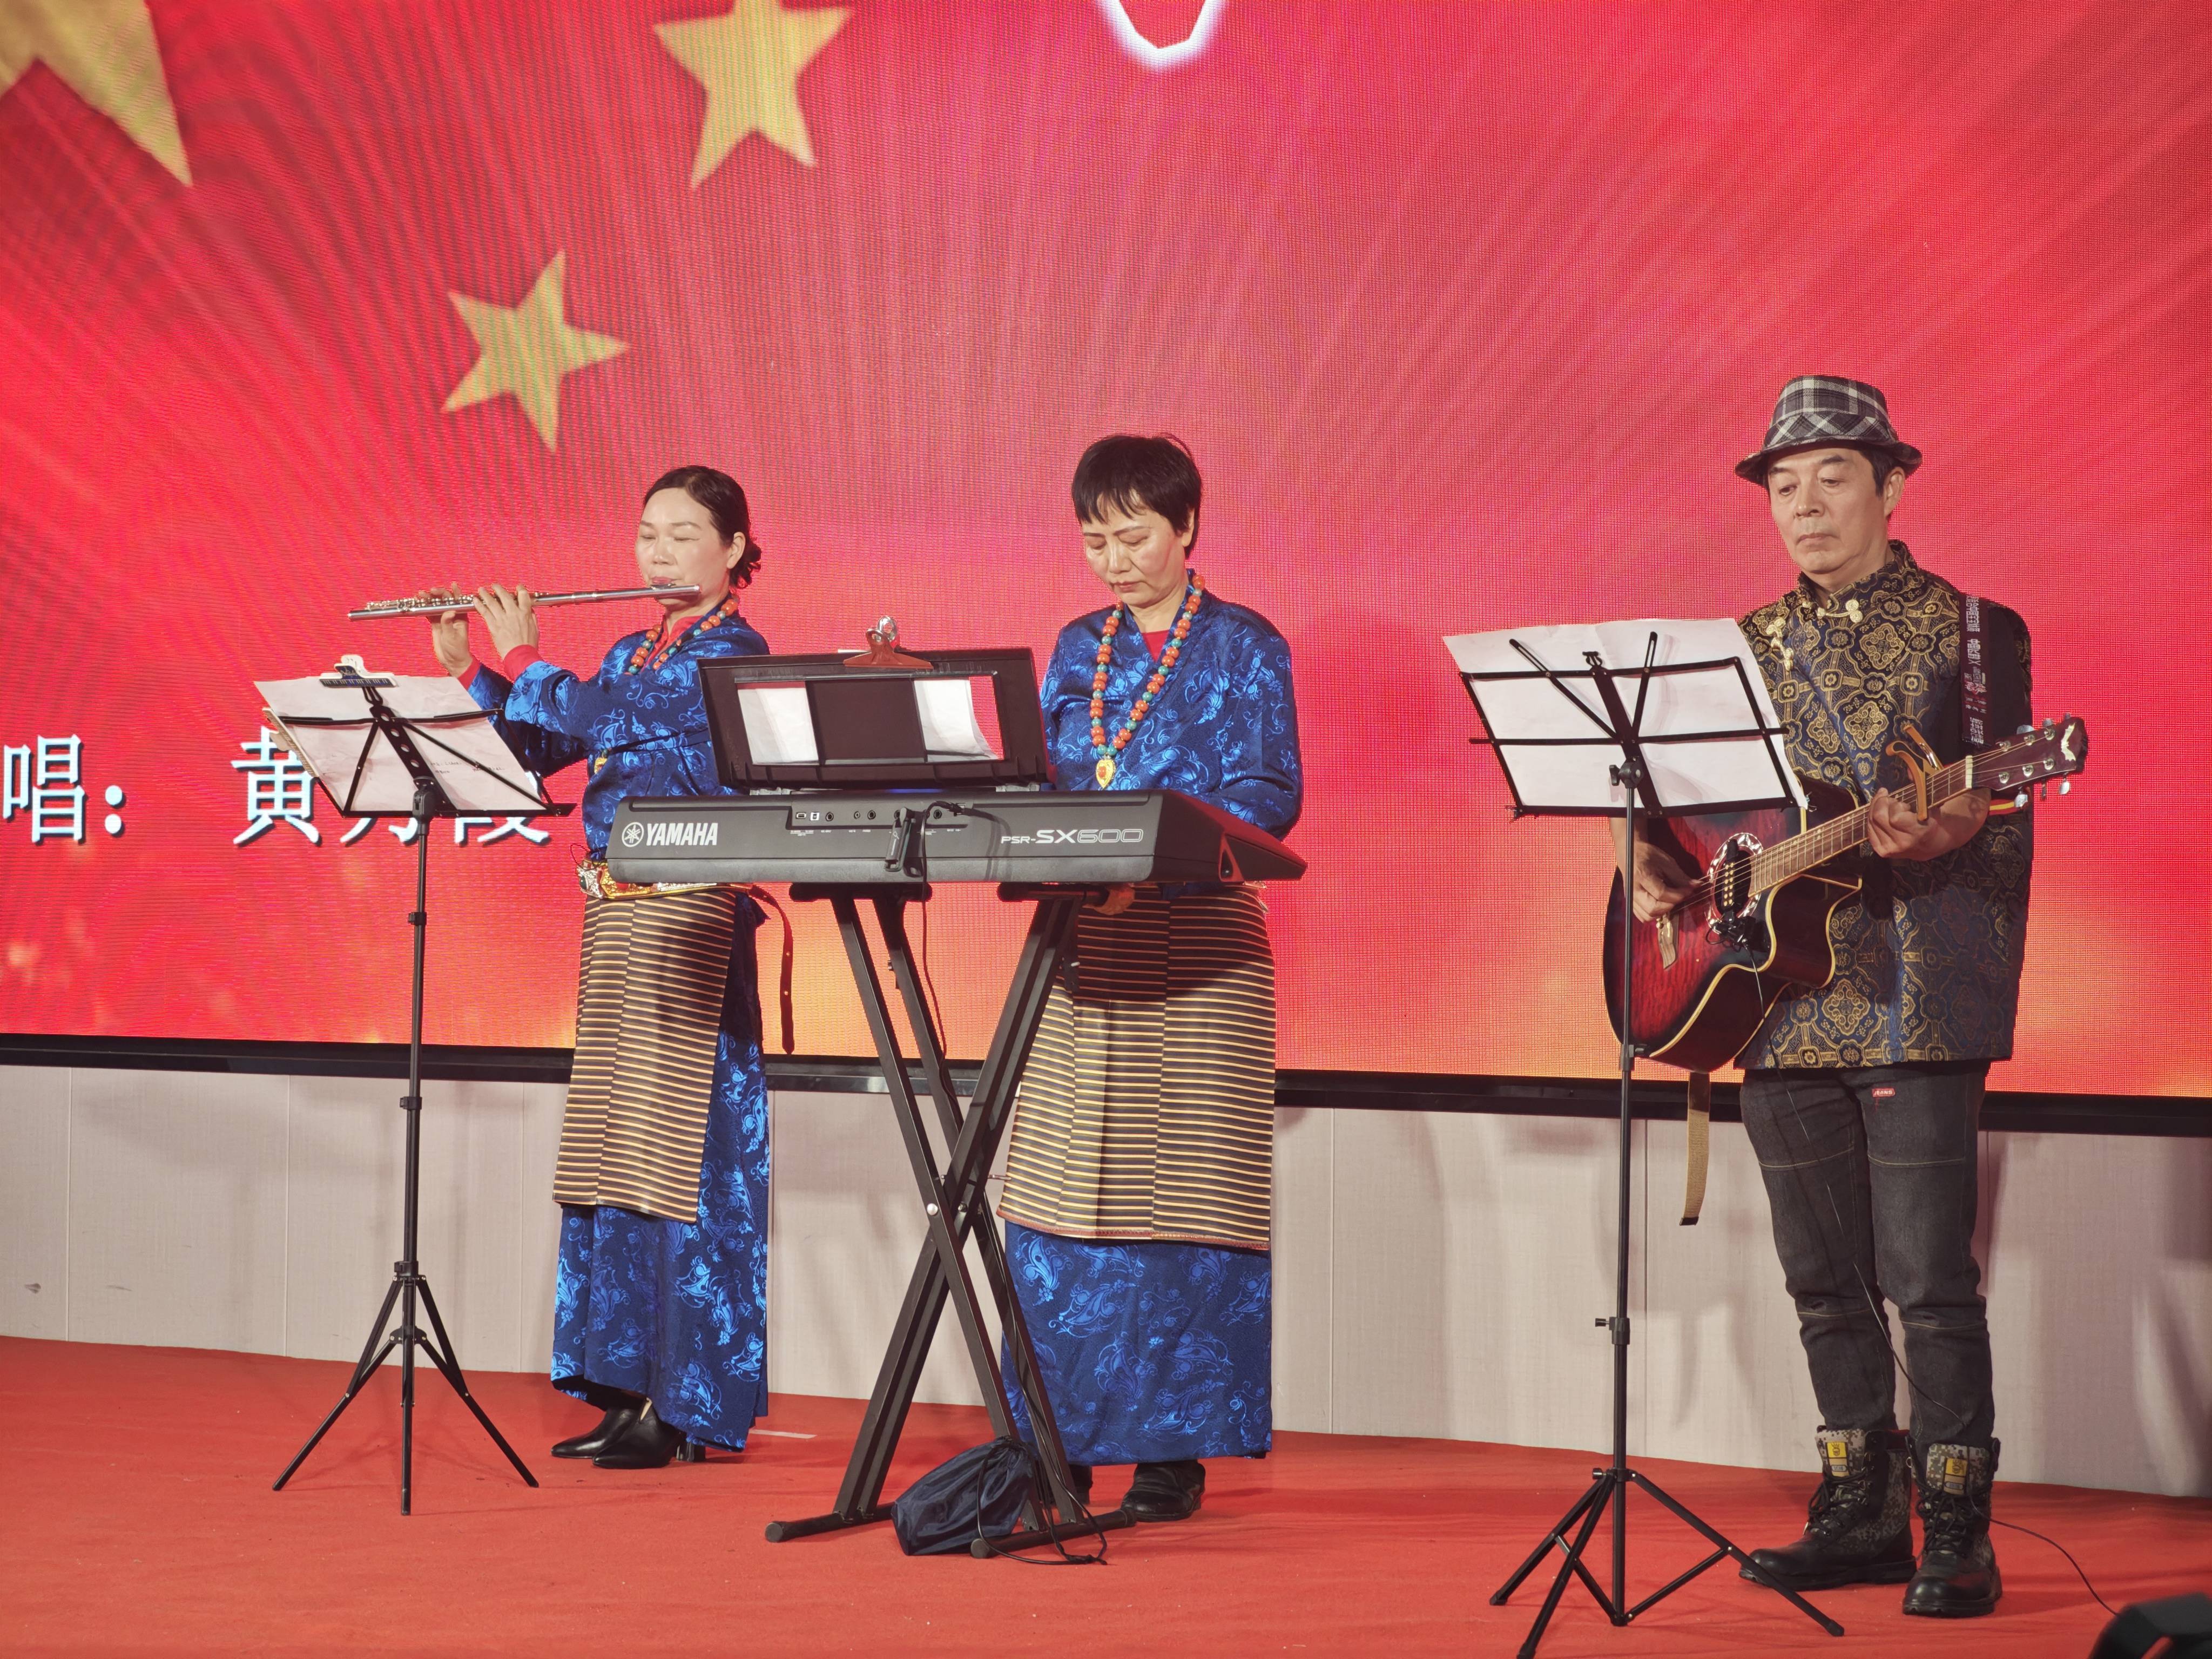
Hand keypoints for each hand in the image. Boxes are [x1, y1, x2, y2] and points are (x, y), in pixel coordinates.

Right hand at [417, 584, 471, 676]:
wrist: (453, 661)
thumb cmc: (458, 650)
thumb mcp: (453, 637)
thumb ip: (449, 623)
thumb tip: (449, 611)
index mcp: (461, 617)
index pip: (459, 601)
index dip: (456, 592)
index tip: (452, 585)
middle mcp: (452, 616)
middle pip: (445, 600)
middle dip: (438, 594)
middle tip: (430, 591)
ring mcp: (443, 619)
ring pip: (435, 605)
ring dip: (429, 599)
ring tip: (420, 595)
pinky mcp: (436, 624)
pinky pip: (429, 612)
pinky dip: (424, 607)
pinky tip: (418, 602)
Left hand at [474, 583, 537, 659]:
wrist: (520, 656)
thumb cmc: (528, 646)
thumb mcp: (535, 629)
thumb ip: (532, 618)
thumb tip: (530, 611)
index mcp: (525, 613)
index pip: (523, 595)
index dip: (519, 589)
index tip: (517, 588)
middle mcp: (513, 613)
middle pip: (505, 596)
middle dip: (498, 588)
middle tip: (494, 586)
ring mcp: (502, 619)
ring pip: (492, 602)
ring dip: (486, 594)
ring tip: (481, 590)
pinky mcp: (494, 625)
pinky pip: (485, 612)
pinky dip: (479, 605)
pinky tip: (475, 600)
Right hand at [1629, 840, 1697, 922]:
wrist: (1629, 853)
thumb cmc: (1648, 855)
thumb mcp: (1666, 862)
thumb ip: (1680, 877)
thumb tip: (1696, 886)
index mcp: (1642, 876)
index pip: (1661, 893)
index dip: (1678, 895)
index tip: (1689, 890)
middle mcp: (1633, 890)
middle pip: (1653, 908)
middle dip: (1671, 905)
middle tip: (1680, 896)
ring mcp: (1630, 897)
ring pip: (1648, 915)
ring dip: (1663, 911)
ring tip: (1671, 900)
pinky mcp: (1630, 902)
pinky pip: (1642, 916)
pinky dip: (1654, 914)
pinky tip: (1661, 904)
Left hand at [1867, 786, 1988, 860]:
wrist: (1935, 843)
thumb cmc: (1934, 819)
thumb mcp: (1934, 803)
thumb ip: (1923, 787)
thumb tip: (1911, 769)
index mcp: (1919, 833)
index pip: (1895, 817)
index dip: (1896, 805)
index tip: (1903, 802)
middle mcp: (1903, 844)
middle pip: (1879, 817)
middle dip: (1883, 803)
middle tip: (1892, 799)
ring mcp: (1891, 850)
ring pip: (1871, 822)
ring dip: (1877, 809)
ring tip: (1889, 806)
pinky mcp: (1882, 851)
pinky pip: (1869, 831)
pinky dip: (1872, 818)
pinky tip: (1881, 813)